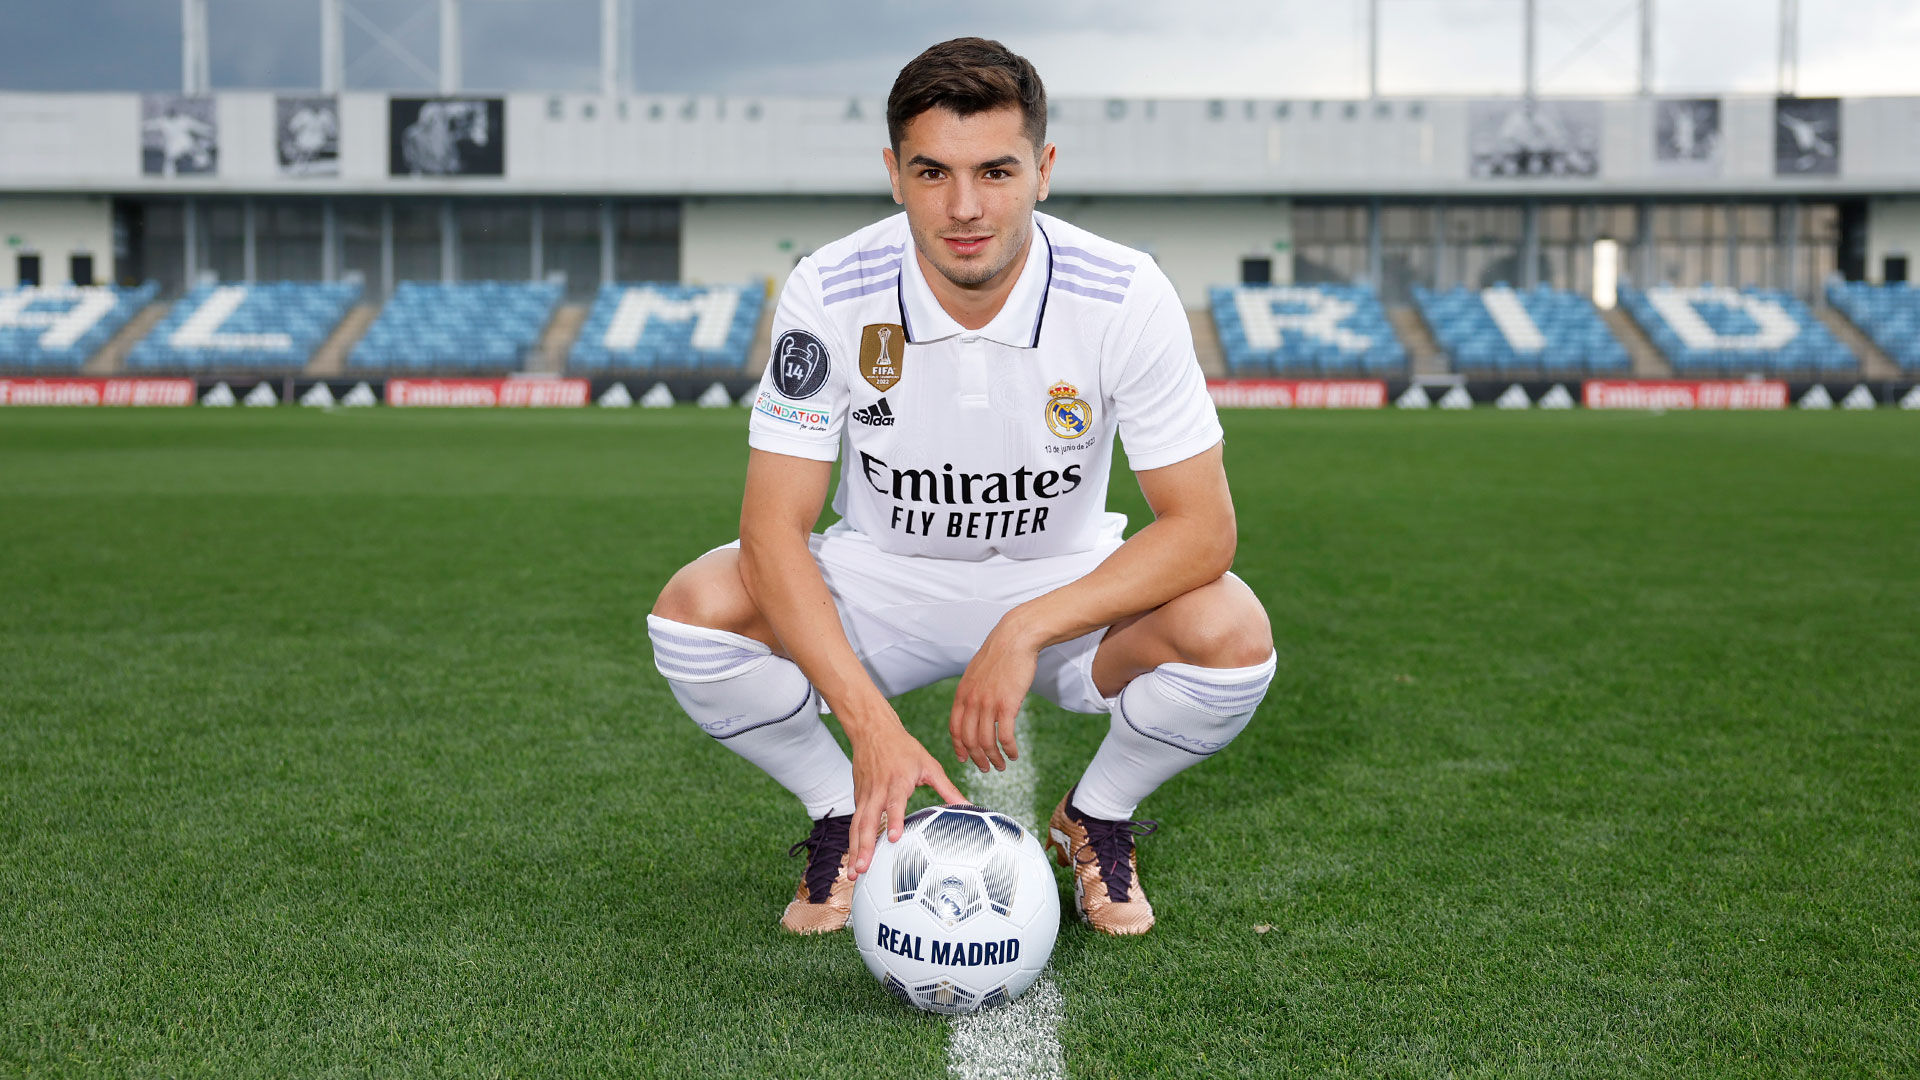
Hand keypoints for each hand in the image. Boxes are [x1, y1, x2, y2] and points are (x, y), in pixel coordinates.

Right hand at [848, 718, 965, 879]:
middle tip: (863, 869)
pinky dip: (852, 842)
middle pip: (867, 821)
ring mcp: (864, 796)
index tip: (893, 838)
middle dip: (864, 847)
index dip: (893, 820)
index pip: (894, 803)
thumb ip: (948, 789)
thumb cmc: (904, 748)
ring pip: (856, 826)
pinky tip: (854, 861)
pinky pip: (854, 823)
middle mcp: (878, 791)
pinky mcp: (858, 798)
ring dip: (854, 850)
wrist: (872, 730)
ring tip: (854, 873)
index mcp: (897, 781)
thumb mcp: (929, 765)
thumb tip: (969, 806)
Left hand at [949, 618, 1040, 772]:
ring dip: (994, 758)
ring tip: (1002, 766)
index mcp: (962, 694)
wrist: (1015, 639)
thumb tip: (973, 706)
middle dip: (977, 759)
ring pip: (986, 742)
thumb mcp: (976, 673)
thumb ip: (972, 691)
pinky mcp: (1007, 705)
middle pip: (969, 741)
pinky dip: (1009, 750)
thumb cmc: (999, 655)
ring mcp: (988, 704)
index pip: (955, 729)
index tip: (965, 759)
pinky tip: (1014, 754)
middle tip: (986, 768)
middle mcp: (972, 701)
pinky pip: (1005, 736)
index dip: (959, 748)